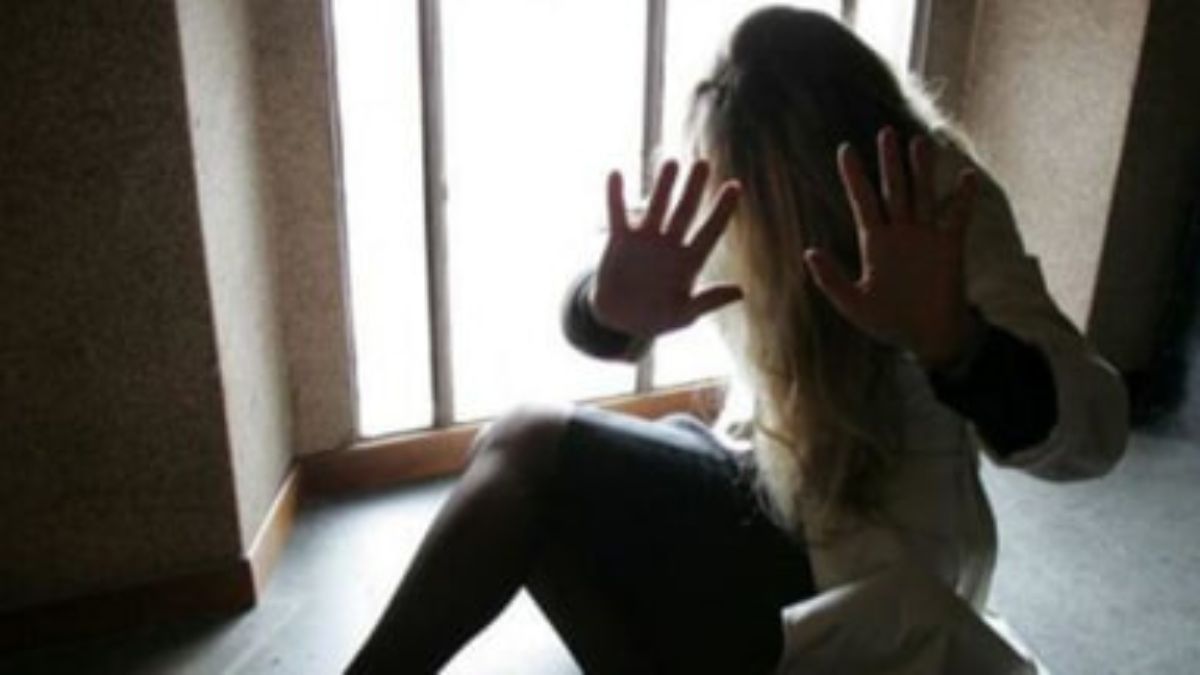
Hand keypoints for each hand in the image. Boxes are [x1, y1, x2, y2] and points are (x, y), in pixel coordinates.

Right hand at [591, 160, 743, 339]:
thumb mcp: (685, 314)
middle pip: (685, 211)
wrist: (621, 321)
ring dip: (663, 186)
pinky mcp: (620, 240)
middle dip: (694, 188)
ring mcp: (645, 239)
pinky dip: (616, 196)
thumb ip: (708, 300)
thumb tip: (740, 291)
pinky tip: (616, 174)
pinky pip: (617, 214)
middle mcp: (670, 244)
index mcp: (690, 260)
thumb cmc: (657, 317)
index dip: (722, 210)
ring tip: (671, 164)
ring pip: (656, 207)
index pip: (710, 230)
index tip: (735, 186)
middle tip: (703, 163)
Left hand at [803, 128, 979, 367]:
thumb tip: (809, 252)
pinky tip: (965, 176)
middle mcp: (900, 233)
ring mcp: (926, 237)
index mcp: (875, 242)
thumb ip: (831, 279)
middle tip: (886, 133)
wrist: (926, 338)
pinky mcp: (950, 247)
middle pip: (893, 189)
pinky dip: (962, 198)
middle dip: (889, 163)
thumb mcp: (853, 303)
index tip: (846, 150)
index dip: (855, 177)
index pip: (863, 201)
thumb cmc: (889, 322)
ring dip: (920, 170)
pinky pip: (956, 217)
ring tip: (917, 142)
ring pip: (922, 195)